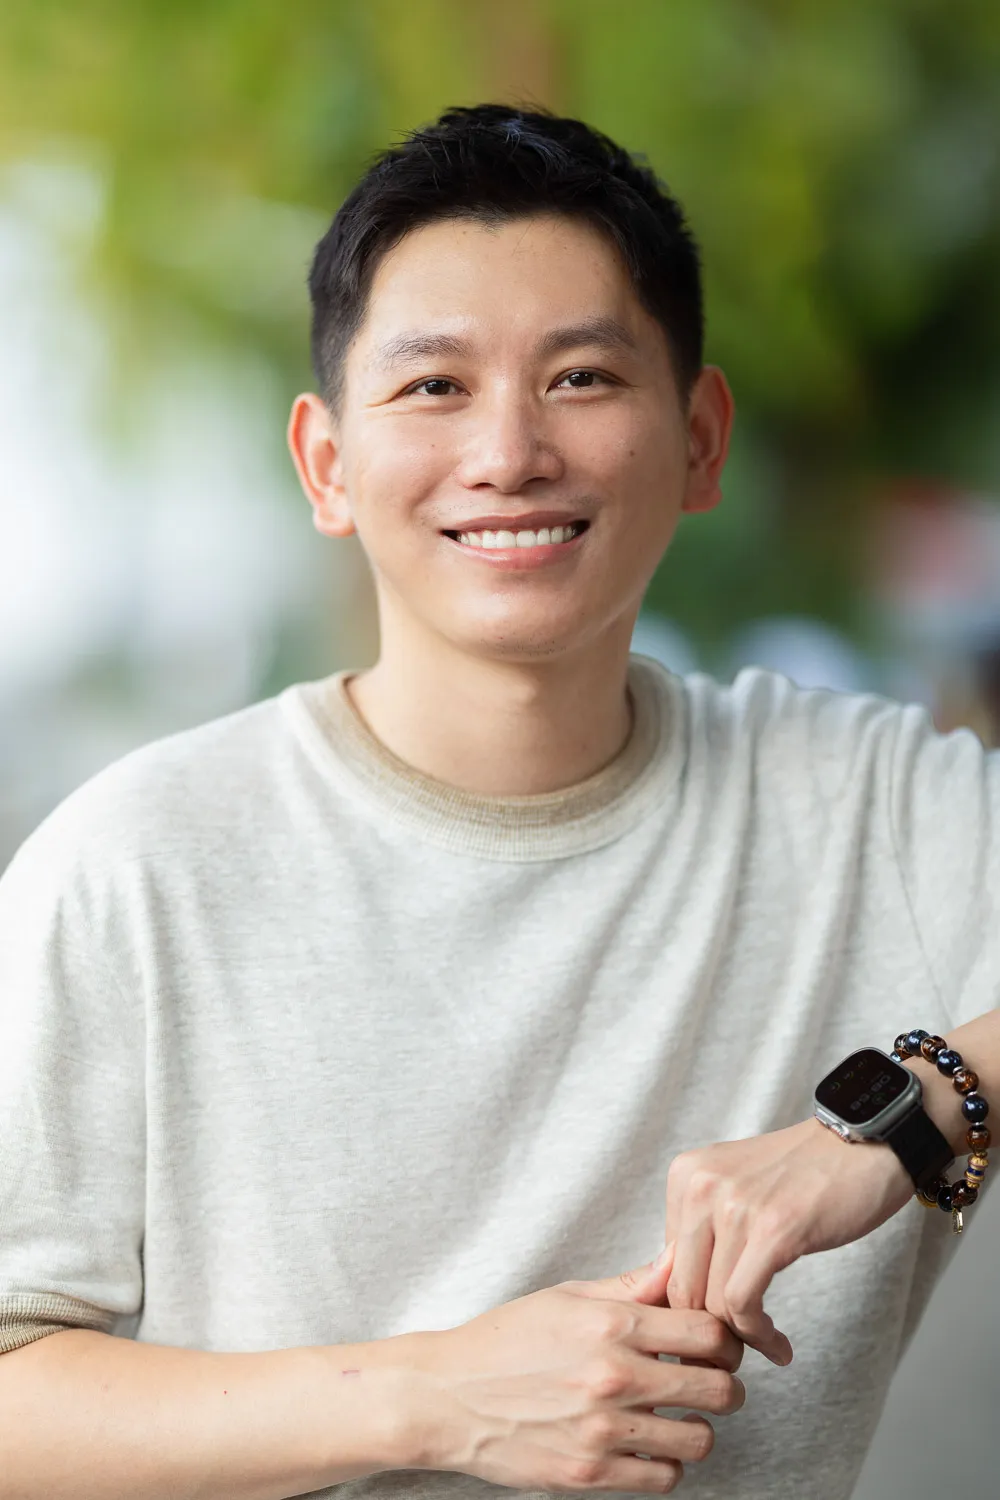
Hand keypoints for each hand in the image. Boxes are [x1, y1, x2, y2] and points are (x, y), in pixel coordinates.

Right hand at [407, 1252, 746, 1493]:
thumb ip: (631, 1284)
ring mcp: (603, 1431)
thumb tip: (679, 1259)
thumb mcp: (567, 1296)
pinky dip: (666, 1463)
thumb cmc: (506, 1340)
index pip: (710, 1332)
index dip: (726, 1338)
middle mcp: (613, 1377)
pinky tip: (648, 1444)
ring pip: (699, 1439)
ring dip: (696, 1427)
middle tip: (710, 1382)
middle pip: (718, 1389)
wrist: (448, 1396)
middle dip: (725, 1385)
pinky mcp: (590, 1474)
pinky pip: (664, 1477)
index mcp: (611, 1324)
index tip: (718, 1344)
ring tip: (676, 1415)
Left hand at [661, 1117, 913, 1365]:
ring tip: (764, 1345)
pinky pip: (743, 1304)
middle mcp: (701, 1185)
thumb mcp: (737, 1190)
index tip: (711, 1331)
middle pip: (681, 1288)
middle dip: (706, 1333)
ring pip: (712, 1302)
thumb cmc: (806, 1175)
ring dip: (739, 1339)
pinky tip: (778, 1346)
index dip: (688, 1307)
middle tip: (732, 1354)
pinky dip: (758, 1336)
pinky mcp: (773, 1231)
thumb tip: (672, 1296)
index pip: (665, 1264)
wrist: (866, 1145)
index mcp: (686, 1175)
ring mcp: (735, 1207)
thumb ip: (703, 1233)